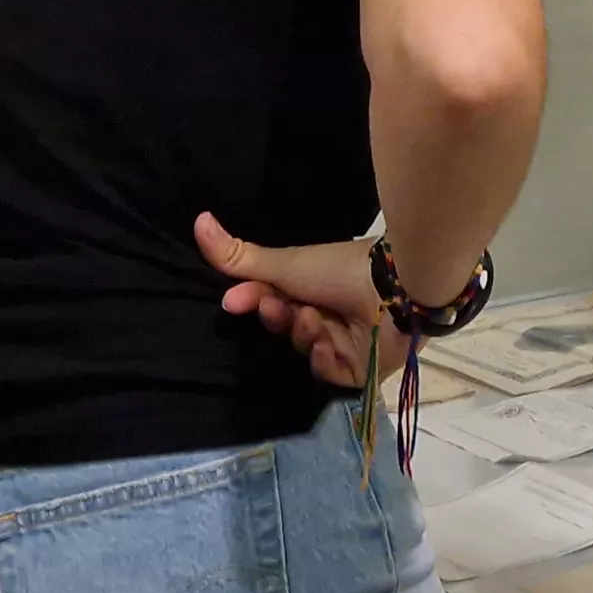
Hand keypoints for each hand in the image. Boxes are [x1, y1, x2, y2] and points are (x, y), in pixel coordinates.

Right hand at [197, 214, 400, 391]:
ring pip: (302, 348)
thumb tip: (198, 220)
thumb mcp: (283, 263)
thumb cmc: (339, 269)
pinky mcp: (359, 371)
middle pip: (284, 326)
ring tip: (312, 317)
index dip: (250, 300)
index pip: (270, 300)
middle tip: (277, 306)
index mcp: (313, 287)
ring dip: (300, 332)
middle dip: (275, 316)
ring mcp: (343, 343)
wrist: (395, 287)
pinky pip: (326, 372)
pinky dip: (321, 357)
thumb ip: (239, 256)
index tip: (233, 300)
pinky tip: (325, 341)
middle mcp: (327, 314)